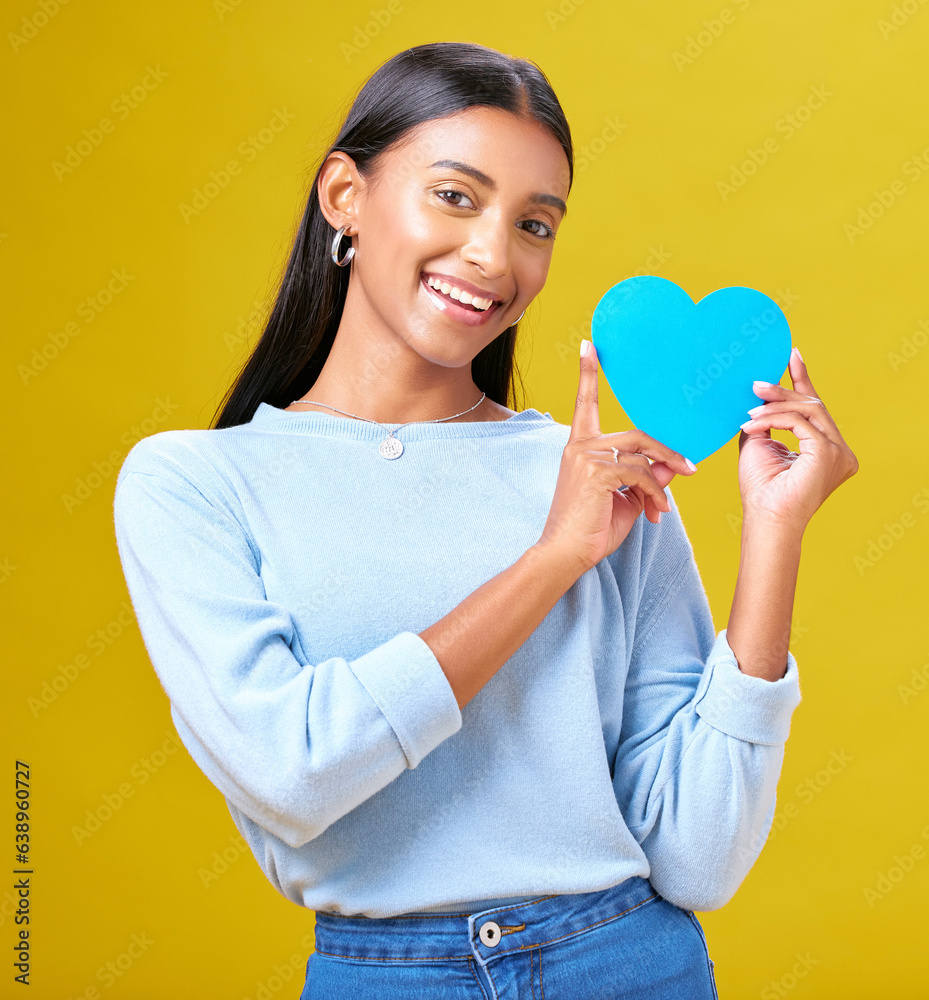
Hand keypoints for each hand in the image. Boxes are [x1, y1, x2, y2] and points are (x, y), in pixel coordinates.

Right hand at [537, 340, 697, 575]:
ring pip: (643, 456)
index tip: (589, 345)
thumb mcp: (625, 500)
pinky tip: (656, 513)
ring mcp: (587, 457)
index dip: (588, 373)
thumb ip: (646, 479)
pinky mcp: (597, 472)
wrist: (565, 554)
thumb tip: (672, 467)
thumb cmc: (590, 529)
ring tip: (666, 505)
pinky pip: (641, 474)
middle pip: (637, 435)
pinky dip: (655, 494)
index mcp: (580, 447)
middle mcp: (581, 446)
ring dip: (663, 481)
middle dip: (666, 452)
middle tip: (689, 469)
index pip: (584, 403)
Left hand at [737, 347, 858, 532]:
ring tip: (749, 408)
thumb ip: (764, 421)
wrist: (765, 519)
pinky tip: (752, 424)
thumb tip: (758, 397)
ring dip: (774, 405)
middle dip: (783, 391)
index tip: (792, 355)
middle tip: (756, 385)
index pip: (815, 409)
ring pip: (807, 410)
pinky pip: (799, 422)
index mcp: (827, 450)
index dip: (803, 380)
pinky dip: (774, 419)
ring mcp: (838, 453)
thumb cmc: (761, 489)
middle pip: (813, 406)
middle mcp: (840, 451)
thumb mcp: (759, 444)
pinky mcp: (829, 454)